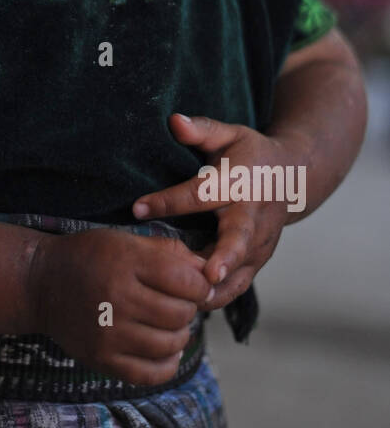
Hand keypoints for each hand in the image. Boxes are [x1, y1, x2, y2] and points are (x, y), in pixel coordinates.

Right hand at [29, 228, 213, 384]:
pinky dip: (168, 363)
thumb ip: (169, 252)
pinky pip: (152, 373)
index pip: (186, 281)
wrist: (41, 284)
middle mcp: (117, 298)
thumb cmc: (90, 257)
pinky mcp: (102, 359)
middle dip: (188, 309)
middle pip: (181, 314)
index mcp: (126, 262)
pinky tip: (164, 349)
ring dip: (179, 335)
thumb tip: (209, 273)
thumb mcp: (126, 240)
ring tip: (169, 324)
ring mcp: (109, 333)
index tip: (195, 285)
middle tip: (178, 303)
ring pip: (171, 344)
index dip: (200, 285)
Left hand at [131, 114, 301, 308]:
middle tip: (207, 275)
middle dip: (223, 258)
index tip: (137, 208)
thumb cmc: (249, 154)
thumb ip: (202, 129)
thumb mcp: (230, 134)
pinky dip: (214, 299)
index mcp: (242, 182)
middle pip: (237, 241)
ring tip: (180, 301)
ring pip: (237, 273)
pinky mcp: (257, 264)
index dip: (169, 201)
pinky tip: (186, 305)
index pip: (202, 193)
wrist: (291, 179)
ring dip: (212, 288)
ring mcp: (260, 245)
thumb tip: (174, 121)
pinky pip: (235, 288)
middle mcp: (254, 218)